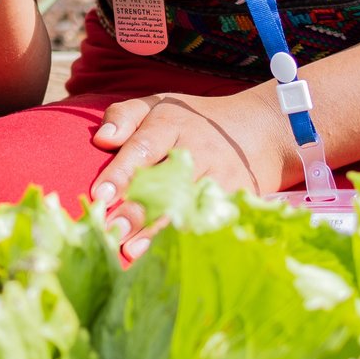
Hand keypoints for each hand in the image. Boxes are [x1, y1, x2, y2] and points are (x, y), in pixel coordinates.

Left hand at [90, 86, 302, 261]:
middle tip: (114, 229)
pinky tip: (170, 254)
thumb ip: (124, 116)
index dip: (122, 172)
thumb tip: (102, 138)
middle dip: (139, 208)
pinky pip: (212, 219)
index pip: (142, 148)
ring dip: (161, 229)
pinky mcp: (240, 196)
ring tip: (134, 249)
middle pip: (166, 182)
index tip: (101, 194)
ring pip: (189, 205)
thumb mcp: (156, 104)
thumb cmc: (192, 121)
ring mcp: (221, 175)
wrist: (258, 127)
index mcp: (171, 125)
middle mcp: (197, 150)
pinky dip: (191, 237)